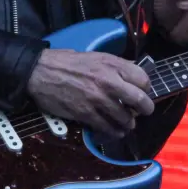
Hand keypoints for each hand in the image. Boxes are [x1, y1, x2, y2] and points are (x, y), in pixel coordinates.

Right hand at [25, 49, 154, 138]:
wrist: (41, 72)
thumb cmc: (68, 62)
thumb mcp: (97, 56)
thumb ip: (116, 66)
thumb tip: (133, 74)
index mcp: (112, 64)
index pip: (143, 79)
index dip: (145, 88)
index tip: (142, 92)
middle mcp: (108, 81)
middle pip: (140, 101)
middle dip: (146, 109)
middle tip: (144, 111)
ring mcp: (98, 99)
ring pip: (125, 119)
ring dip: (129, 123)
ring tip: (127, 123)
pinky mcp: (86, 114)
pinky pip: (108, 128)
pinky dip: (115, 132)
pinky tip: (115, 131)